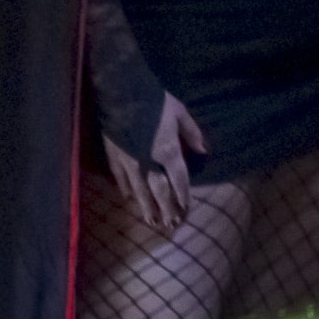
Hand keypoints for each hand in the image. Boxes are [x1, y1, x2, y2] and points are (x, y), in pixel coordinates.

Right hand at [102, 93, 205, 230]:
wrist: (123, 93)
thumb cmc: (156, 101)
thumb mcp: (180, 113)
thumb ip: (192, 134)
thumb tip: (203, 151)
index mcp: (168, 151)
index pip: (178, 179)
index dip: (183, 196)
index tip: (186, 209)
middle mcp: (149, 161)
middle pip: (159, 190)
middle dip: (166, 209)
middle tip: (170, 225)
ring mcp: (129, 161)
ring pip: (139, 190)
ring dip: (146, 206)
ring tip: (151, 221)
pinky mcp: (114, 157)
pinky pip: (121, 178)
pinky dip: (127, 189)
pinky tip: (129, 198)